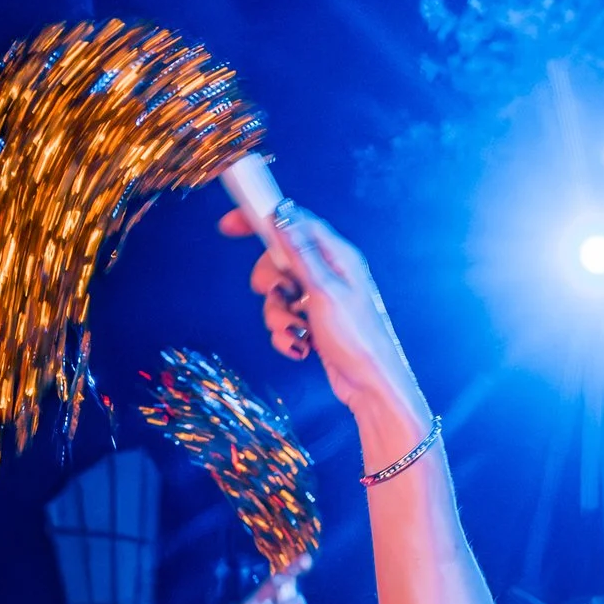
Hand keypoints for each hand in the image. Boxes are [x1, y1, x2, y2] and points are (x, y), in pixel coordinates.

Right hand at [217, 202, 423, 440]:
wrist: (371, 387)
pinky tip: (301, 348)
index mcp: (337, 256)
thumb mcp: (325, 291)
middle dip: (271, 281)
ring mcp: (320, 300)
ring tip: (297, 332)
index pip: (293, 221)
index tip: (231, 227)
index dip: (261, 219)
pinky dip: (286, 335)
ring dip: (278, 316)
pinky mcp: (314, 323)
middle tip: (280, 295)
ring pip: (278, 294)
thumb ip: (300, 252)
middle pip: (279, 259)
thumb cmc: (359, 340)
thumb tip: (280, 215)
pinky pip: (285, 319)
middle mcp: (329, 273)